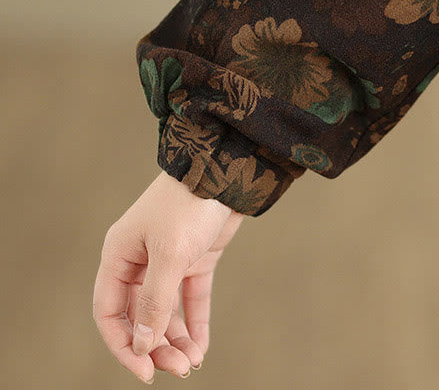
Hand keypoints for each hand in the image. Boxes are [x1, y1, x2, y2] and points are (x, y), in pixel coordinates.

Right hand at [93, 170, 243, 383]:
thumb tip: (143, 344)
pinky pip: (191, 298)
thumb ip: (156, 301)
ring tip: (191, 363)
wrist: (225, 169)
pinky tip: (201, 347)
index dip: (124, 344)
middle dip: (156, 346)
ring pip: (166, 311)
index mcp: (119, 255)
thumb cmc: (189, 205)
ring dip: (176, 338)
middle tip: (177, 370)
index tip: (144, 370)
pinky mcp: (196, 257)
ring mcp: (169, 259)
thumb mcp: (170, 255)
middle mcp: (140, 260)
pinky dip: (195, 322)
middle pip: (141, 316)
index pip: (110, 312)